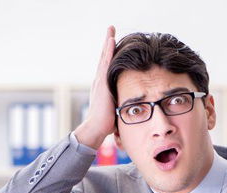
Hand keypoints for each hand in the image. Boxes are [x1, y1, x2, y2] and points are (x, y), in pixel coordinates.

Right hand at [73, 25, 116, 149]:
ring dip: (108, 43)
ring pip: (104, 57)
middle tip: (111, 29)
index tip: (114, 42)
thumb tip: (130, 105)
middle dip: (108, 43)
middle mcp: (99, 81)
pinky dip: (108, 51)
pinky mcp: (101, 83)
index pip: (107, 67)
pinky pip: (106, 63)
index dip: (110, 54)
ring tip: (111, 30)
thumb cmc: (106, 123)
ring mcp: (99, 81)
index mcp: (102, 87)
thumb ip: (120, 102)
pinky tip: (112, 41)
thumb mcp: (115, 109)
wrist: (96, 128)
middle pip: (104, 58)